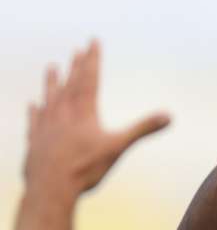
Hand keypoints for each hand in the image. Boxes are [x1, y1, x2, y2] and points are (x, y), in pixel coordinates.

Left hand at [26, 41, 169, 196]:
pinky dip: (35, 110)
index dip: (92, 59)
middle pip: (70, 83)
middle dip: (76, 65)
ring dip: (52, 81)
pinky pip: (34, 119)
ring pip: (49, 97)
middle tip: (78, 50)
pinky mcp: (35, 140)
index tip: (93, 41)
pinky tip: (33, 104)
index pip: (89, 78)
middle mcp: (62, 113)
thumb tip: (169, 116)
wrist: (50, 188)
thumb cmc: (85, 168)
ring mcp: (46, 125)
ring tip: (52, 67)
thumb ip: (143, 129)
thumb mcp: (118, 147)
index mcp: (83, 111)